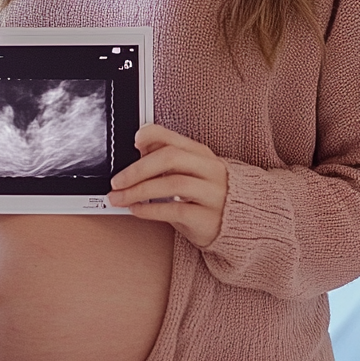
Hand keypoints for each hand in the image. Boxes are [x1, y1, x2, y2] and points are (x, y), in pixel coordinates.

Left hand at [107, 123, 227, 247]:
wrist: (241, 224)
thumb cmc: (208, 196)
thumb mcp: (192, 172)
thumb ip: (169, 160)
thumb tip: (140, 148)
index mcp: (202, 154)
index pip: (174, 138)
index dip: (152, 136)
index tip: (133, 142)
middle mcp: (210, 170)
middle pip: (171, 158)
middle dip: (138, 169)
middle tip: (117, 180)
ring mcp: (212, 194)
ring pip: (172, 184)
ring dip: (139, 190)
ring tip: (120, 197)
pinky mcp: (208, 219)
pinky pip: (176, 211)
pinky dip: (151, 210)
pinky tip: (137, 210)